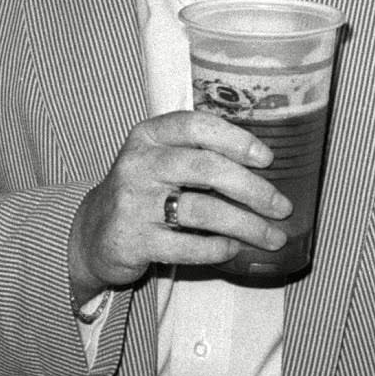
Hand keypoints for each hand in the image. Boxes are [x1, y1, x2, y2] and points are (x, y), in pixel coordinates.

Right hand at [68, 110, 289, 304]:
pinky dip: (217, 248)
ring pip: (202, 211)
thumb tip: (265, 167)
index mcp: (149, 136)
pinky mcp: (132, 240)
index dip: (235, 140)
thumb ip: (198, 154)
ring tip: (272, 237)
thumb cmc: (143, 192)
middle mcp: (138, 164)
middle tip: (281, 207)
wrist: (93, 233)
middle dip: (252, 189)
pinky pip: (186, 245)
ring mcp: (133, 203)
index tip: (267, 158)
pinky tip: (233, 248)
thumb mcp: (160, 160)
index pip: (196, 126)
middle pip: (206, 169)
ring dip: (246, 225)